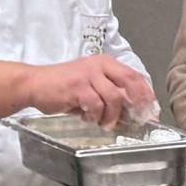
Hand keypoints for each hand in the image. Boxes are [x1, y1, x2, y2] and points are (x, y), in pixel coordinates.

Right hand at [29, 57, 153, 128]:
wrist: (34, 83)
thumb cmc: (62, 87)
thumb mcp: (90, 85)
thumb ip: (109, 93)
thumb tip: (131, 113)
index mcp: (105, 63)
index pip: (135, 75)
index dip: (146, 95)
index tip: (151, 112)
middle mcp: (99, 65)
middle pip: (130, 82)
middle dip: (138, 104)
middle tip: (137, 120)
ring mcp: (88, 75)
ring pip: (115, 98)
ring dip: (112, 116)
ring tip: (102, 123)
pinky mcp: (77, 86)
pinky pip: (96, 105)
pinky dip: (94, 116)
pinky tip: (86, 118)